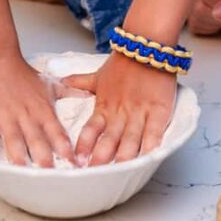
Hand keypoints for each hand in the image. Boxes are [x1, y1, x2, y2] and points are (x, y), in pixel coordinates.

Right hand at [0, 51, 83, 166]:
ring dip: (19, 158)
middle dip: (45, 160)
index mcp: (42, 109)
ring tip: (24, 175)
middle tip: (52, 178)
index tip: (74, 165)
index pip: (57, 133)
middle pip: (37, 141)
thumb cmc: (20, 71)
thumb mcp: (48, 82)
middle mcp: (26, 115)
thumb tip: (87, 96)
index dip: (66, 150)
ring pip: (14, 141)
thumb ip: (68, 92)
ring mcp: (5, 116)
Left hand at [62, 52, 176, 165]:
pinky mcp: (159, 111)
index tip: (77, 161)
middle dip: (102, 159)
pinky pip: (155, 132)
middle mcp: (120, 113)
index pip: (91, 130)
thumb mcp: (98, 75)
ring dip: (124, 157)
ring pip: (131, 140)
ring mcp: (140, 113)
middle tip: (94, 175)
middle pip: (109, 140)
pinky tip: (148, 159)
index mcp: (104, 107)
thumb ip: (79, 82)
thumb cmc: (123, 63)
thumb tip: (60, 81)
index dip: (84, 146)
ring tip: (119, 173)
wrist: (147, 45)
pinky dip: (152, 146)